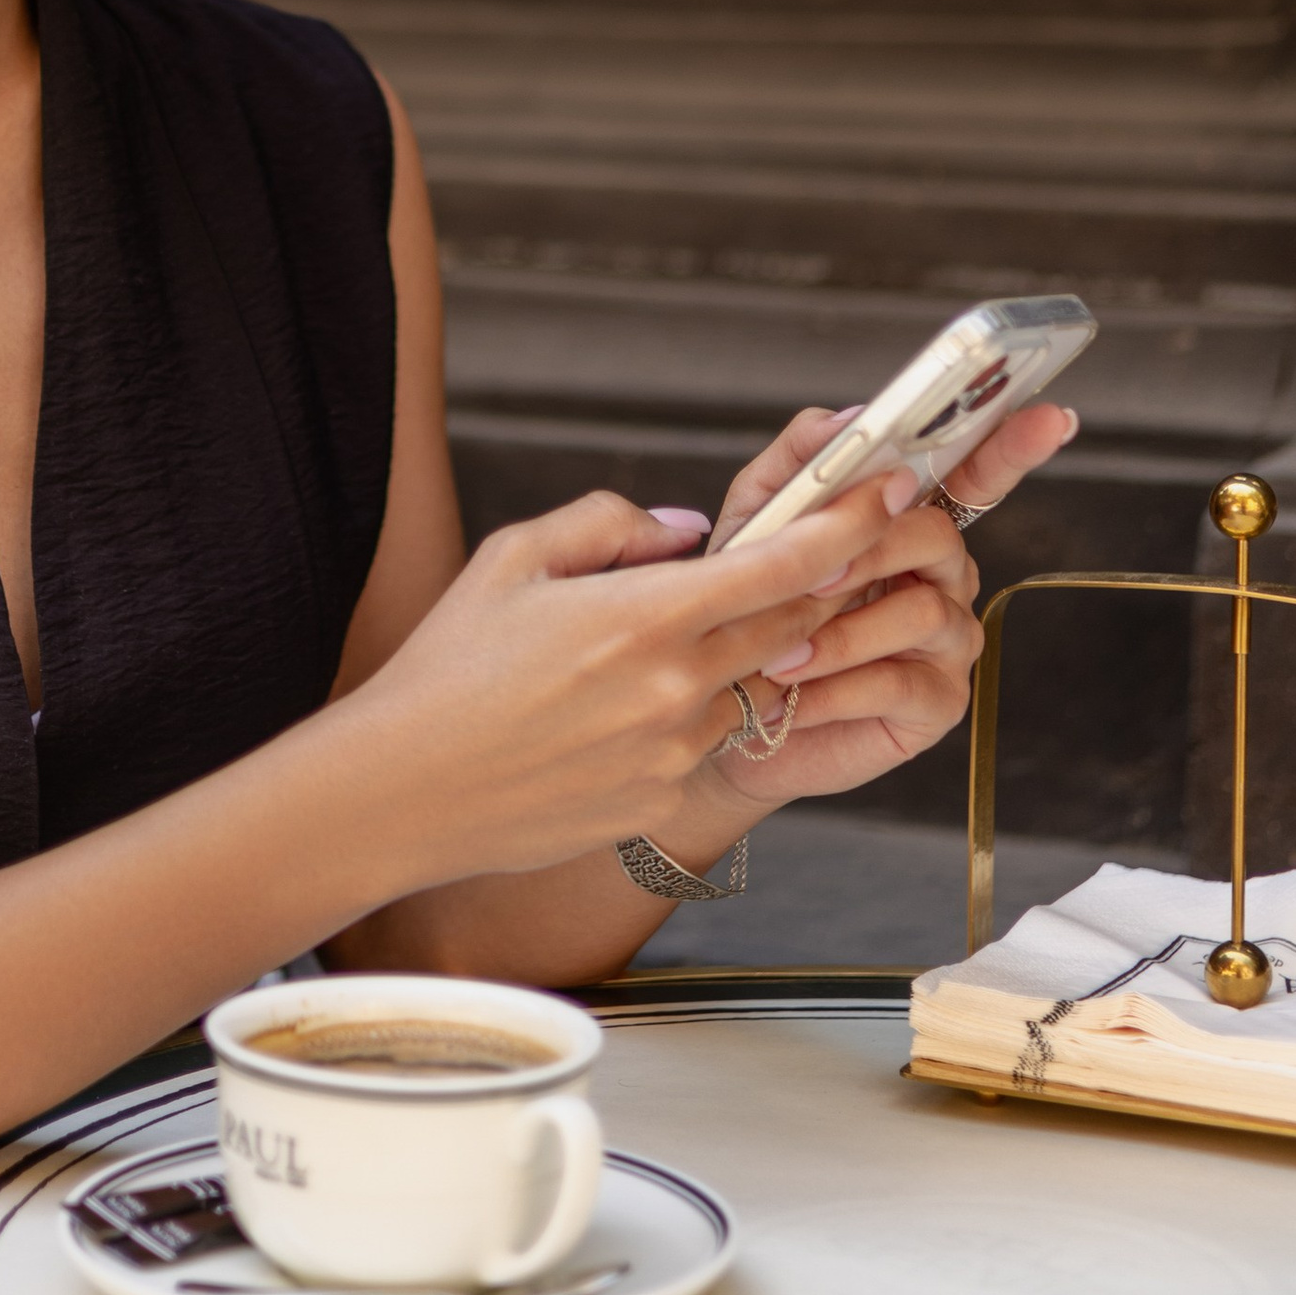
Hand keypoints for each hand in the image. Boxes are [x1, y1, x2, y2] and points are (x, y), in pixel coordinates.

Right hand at [348, 480, 890, 887]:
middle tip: (835, 548)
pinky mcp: (661, 803)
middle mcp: (676, 689)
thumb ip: (611, 524)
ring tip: (667, 643)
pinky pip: (705, 744)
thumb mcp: (514, 559)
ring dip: (741, 655)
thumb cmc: (447, 666)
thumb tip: (688, 530)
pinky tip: (620, 710)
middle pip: (794, 625)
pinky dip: (692, 714)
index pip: (784, 564)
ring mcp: (675, 754)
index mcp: (645, 616)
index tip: (892, 490)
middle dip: (820, 585)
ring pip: (751, 688)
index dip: (850, 523)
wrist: (403, 790)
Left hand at [688, 397, 1076, 814]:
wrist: (726, 709)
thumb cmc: (749, 607)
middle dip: (868, 551)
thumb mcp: (757, 519)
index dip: (1013, 445)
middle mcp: (943, 577)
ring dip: (841, 634)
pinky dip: (837, 688)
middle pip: (936, 537)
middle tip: (808, 581)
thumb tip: (852, 418)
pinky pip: (900, 682)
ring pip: (922, 612)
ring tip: (781, 655)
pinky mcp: (938, 703)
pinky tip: (798, 698)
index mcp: (909, 525)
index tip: (1053, 417)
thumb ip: (802, 460)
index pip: (973, 475)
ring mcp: (949, 641)